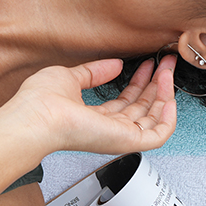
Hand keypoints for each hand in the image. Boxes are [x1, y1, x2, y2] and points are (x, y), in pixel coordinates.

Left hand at [2, 55, 176, 158]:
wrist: (35, 118)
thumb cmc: (41, 102)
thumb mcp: (71, 77)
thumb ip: (94, 72)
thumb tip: (116, 64)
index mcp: (94, 117)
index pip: (126, 102)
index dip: (140, 82)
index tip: (148, 64)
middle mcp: (108, 129)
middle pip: (142, 109)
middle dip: (156, 84)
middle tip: (166, 64)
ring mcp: (118, 136)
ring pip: (153, 120)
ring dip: (165, 94)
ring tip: (167, 72)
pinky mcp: (126, 141)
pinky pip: (157, 135)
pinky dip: (169, 119)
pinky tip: (171, 99)